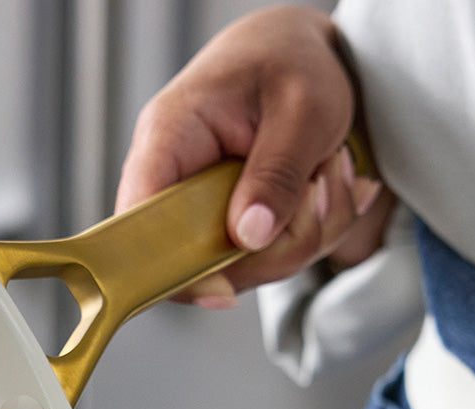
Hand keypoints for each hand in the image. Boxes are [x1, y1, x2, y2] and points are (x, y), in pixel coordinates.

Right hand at [114, 5, 389, 306]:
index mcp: (168, 139)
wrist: (304, 53)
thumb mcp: (303, 107)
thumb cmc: (293, 62)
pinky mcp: (228, 226)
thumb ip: (276, 172)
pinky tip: (328, 186)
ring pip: (243, 268)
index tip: (223, 288)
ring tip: (333, 172)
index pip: (141, 222)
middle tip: (323, 188)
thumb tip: (249, 237)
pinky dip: (312, 233)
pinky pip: (265, 259)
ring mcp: (201, 211)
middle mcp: (175, 182)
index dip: (169, 268)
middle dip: (276, 246)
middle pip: (199, 262)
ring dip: (306, 235)